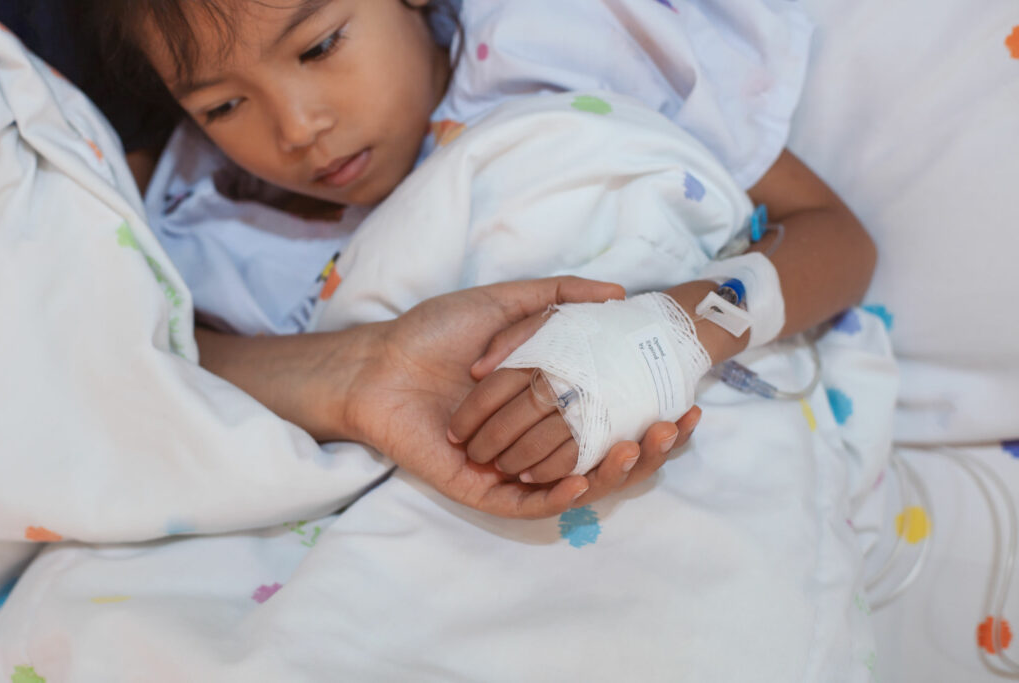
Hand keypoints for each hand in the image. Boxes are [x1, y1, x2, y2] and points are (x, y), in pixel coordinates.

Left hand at [344, 277, 695, 517]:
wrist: (380, 363)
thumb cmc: (436, 333)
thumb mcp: (506, 303)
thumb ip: (559, 297)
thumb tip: (621, 292)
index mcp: (550, 403)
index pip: (612, 418)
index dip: (652, 416)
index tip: (689, 404)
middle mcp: (538, 437)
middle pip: (605, 456)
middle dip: (648, 449)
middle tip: (675, 427)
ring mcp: (514, 465)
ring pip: (575, 483)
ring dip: (614, 473)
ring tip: (638, 446)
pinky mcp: (484, 488)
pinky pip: (529, 504)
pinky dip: (560, 497)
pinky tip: (586, 479)